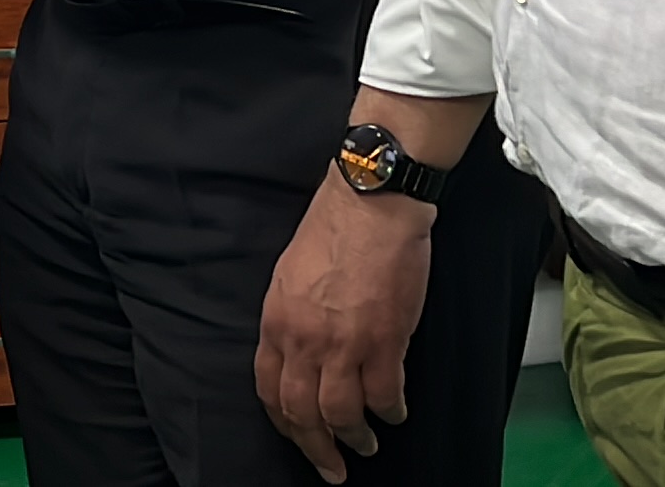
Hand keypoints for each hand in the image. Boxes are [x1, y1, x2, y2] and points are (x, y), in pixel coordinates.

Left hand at [259, 94, 477, 485]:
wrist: (371, 204)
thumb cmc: (333, 229)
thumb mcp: (291, 275)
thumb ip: (292, 319)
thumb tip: (300, 354)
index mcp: (276, 322)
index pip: (269, 390)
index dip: (284, 423)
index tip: (297, 437)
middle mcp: (303, 340)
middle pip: (302, 414)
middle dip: (317, 448)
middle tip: (331, 468)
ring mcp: (343, 344)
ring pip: (342, 414)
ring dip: (355, 437)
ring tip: (366, 444)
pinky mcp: (384, 341)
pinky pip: (384, 395)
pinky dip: (390, 411)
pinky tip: (395, 413)